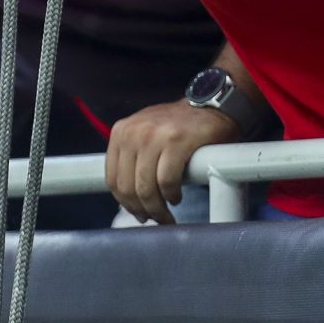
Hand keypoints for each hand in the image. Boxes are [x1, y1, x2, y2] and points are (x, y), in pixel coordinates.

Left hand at [105, 100, 239, 224]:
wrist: (211, 104)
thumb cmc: (179, 126)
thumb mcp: (145, 134)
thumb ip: (132, 158)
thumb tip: (128, 199)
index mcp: (121, 131)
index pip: (112, 178)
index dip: (125, 203)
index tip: (138, 213)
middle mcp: (134, 131)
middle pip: (128, 187)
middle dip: (141, 210)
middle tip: (155, 218)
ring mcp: (155, 135)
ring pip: (146, 188)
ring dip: (157, 208)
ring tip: (166, 214)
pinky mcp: (177, 141)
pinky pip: (167, 181)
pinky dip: (171, 195)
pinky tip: (176, 197)